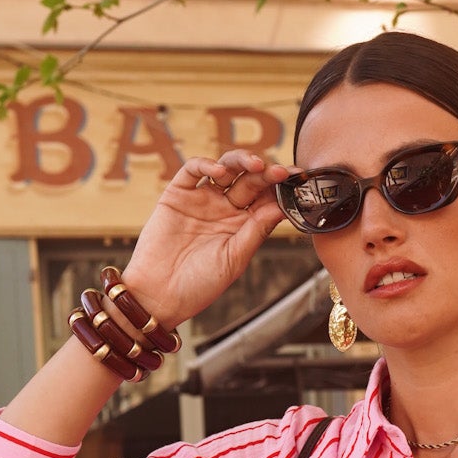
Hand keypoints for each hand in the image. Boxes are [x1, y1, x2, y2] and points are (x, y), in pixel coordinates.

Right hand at [122, 149, 290, 329]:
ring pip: (226, 168)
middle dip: (266, 173)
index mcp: (243, 225)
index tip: (298, 179)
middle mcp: (224, 209)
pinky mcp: (177, 194)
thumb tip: (283, 205)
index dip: (281, 187)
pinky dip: (207, 164)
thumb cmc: (199, 285)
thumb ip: (257, 230)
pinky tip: (219, 171)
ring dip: (242, 161)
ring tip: (255, 165)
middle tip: (278, 172)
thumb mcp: (235, 259)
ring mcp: (202, 199)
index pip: (267, 198)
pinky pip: (194, 170)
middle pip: (250, 180)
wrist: (159, 295)